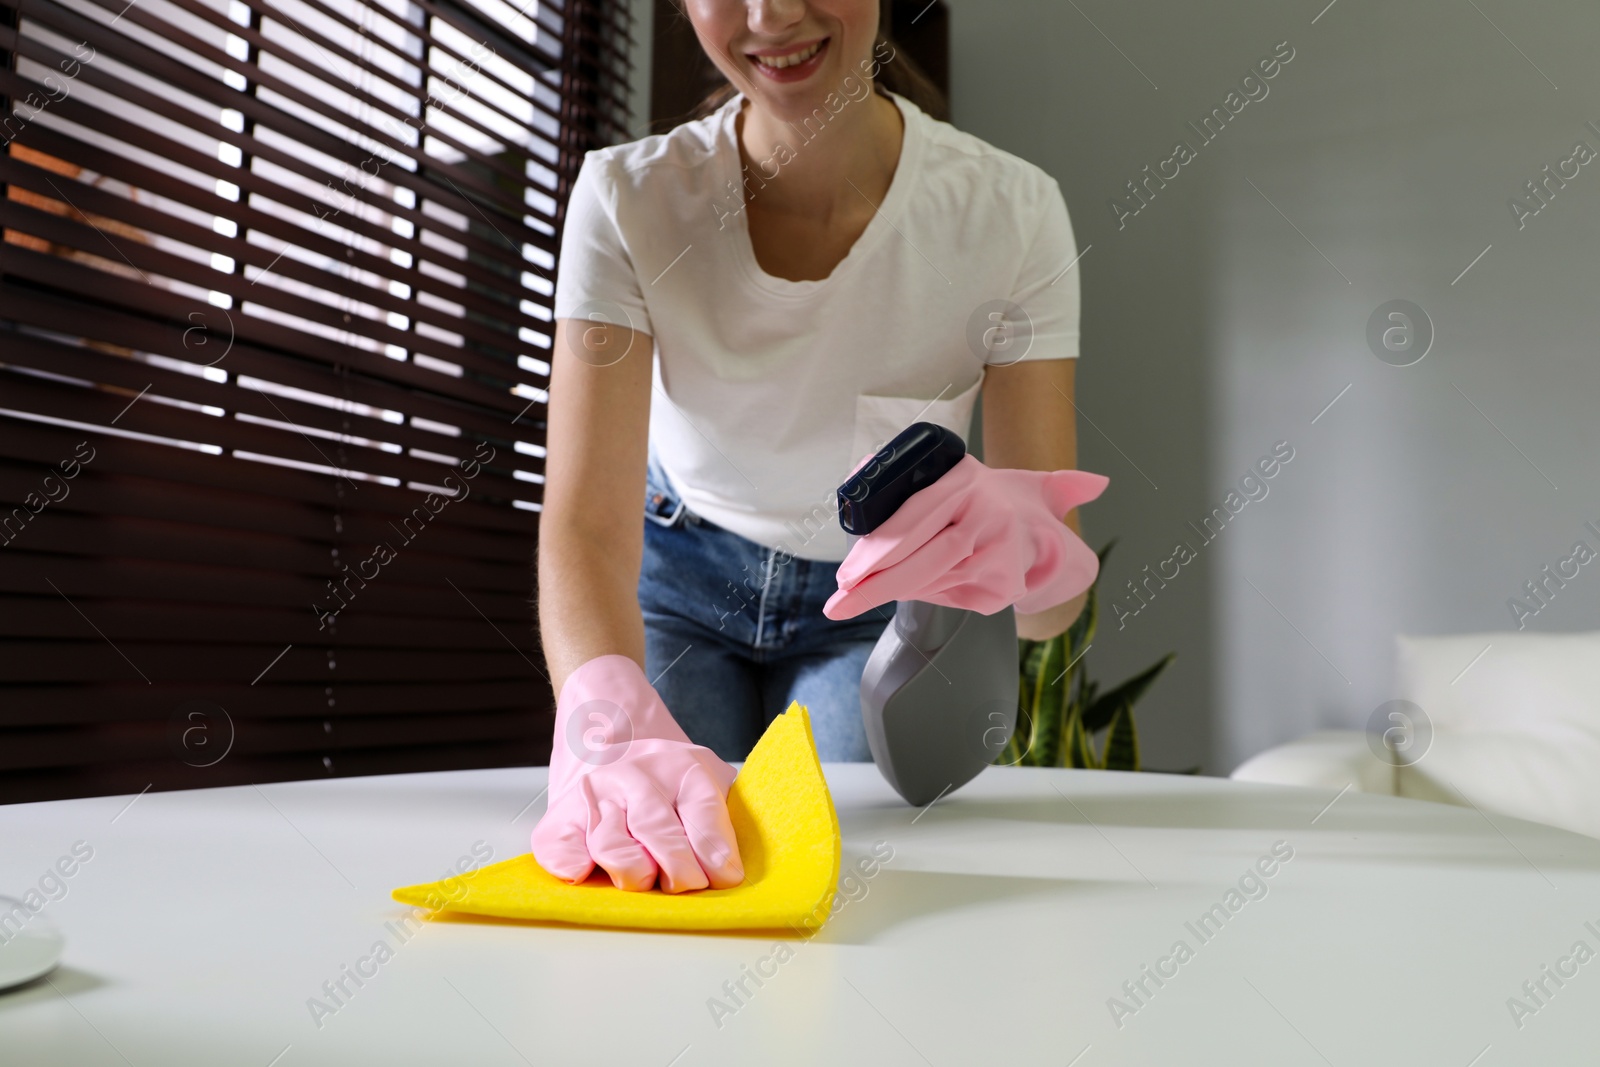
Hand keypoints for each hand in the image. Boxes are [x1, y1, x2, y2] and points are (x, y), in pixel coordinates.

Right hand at [531, 655, 744, 892]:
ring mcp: (594, 795)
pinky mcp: (559, 818)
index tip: (724, 878)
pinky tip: (590, 875)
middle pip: (659, 832)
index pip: (703, 813)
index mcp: (682, 768)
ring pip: (613, 848)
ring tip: (646, 879)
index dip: (715, 853)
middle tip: (686, 885)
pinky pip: (561, 852)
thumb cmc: (668, 783)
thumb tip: (729, 874)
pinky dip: (576, 870)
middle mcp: (634, 776)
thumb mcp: (708, 782)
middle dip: (679, 872)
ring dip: (635, 876)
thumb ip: (721, 820)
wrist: (609, 741)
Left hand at [824, 454, 1108, 619]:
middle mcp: (990, 517)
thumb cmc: (975, 498)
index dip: (879, 549)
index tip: (846, 574)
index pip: (917, 517)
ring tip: (855, 599)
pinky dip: (920, 593)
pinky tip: (901, 590)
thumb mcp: (945, 470)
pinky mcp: (1003, 588)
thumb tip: (862, 470)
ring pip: (934, 580)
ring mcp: (1001, 556)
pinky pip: (948, 595)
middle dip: (878, 584)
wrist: (1036, 526)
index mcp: (968, 481)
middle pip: (928, 558)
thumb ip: (897, 468)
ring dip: (892, 590)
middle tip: (840, 601)